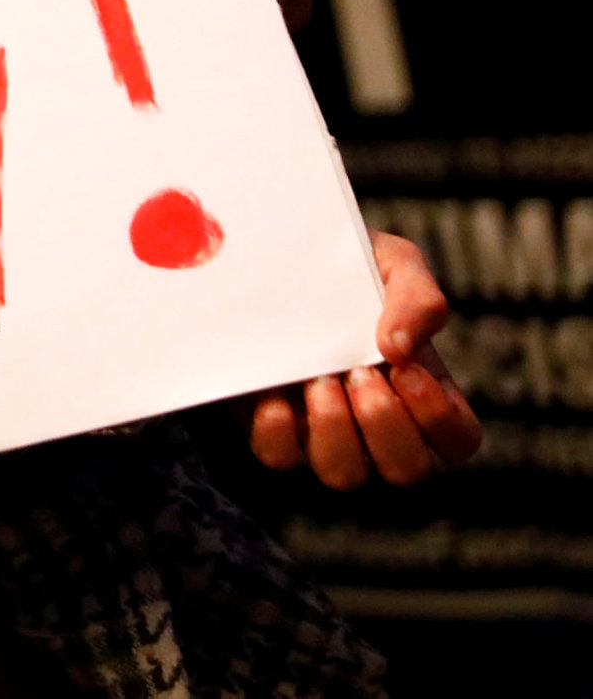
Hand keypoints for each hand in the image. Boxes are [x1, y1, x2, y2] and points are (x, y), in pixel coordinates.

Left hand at [243, 232, 480, 487]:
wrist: (274, 255)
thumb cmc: (349, 265)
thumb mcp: (394, 264)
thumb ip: (418, 298)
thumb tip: (398, 349)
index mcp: (422, 391)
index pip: (458, 439)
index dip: (439, 417)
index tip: (406, 368)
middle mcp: (377, 425)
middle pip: (406, 469)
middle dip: (384, 423)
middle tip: (358, 372)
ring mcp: (323, 432)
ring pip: (344, 475)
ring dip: (334, 429)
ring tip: (318, 379)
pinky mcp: (272, 426)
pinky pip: (279, 456)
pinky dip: (278, 428)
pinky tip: (273, 389)